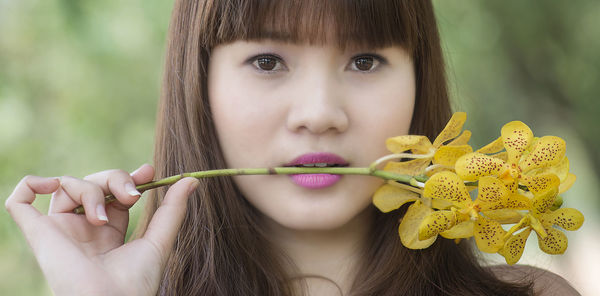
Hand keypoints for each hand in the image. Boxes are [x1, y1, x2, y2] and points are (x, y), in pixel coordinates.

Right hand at [4, 164, 198, 295]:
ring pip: (67, 186)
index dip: (128, 178)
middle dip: (115, 179)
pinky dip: (32, 184)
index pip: (114, 193)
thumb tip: (192, 178)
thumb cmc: (136, 282)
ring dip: (90, 190)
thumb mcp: (159, 241)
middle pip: (93, 183)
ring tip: (102, 217)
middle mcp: (82, 229)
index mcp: (108, 232)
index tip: (148, 172)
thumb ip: (173, 210)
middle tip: (133, 195)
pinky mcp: (39, 234)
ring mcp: (60, 230)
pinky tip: (53, 185)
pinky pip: (21, 202)